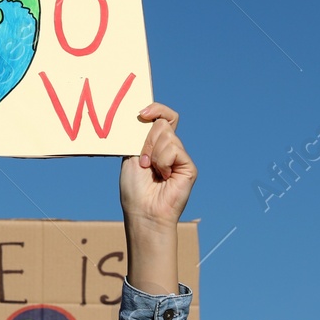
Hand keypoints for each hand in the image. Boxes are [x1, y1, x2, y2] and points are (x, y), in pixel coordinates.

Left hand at [119, 104, 195, 230]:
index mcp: (155, 144)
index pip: (163, 116)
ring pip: (167, 135)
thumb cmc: (134, 188)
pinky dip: (163, 161)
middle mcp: (169, 148)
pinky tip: (163, 176)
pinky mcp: (188, 166)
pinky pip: (174, 149)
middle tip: (143, 161)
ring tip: (152, 171)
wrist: (143, 211)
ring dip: (153, 153)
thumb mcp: (131, 155)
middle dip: (147, 141)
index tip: (141, 113)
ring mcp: (180, 157)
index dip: (156, 109)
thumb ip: (140, 135)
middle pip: (162, 123)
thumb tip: (143, 113)